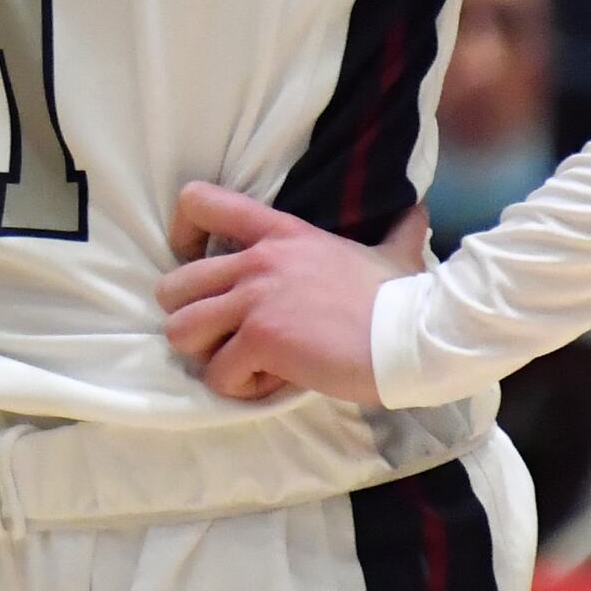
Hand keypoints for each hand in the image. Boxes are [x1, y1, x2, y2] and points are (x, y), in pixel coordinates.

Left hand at [154, 185, 430, 405]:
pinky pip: (218, 374)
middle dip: (192, 318)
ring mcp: (256, 300)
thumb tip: (418, 214)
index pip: (199, 202)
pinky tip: (274, 383)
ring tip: (246, 363)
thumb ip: (395, 233)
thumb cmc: (404, 299)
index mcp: (280, 232)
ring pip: (180, 331)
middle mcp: (257, 260)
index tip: (197, 263)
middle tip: (227, 337)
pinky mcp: (262, 339)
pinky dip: (240, 388)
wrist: (418, 337)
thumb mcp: (393, 254)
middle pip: (172, 286)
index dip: (182, 235)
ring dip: (208, 356)